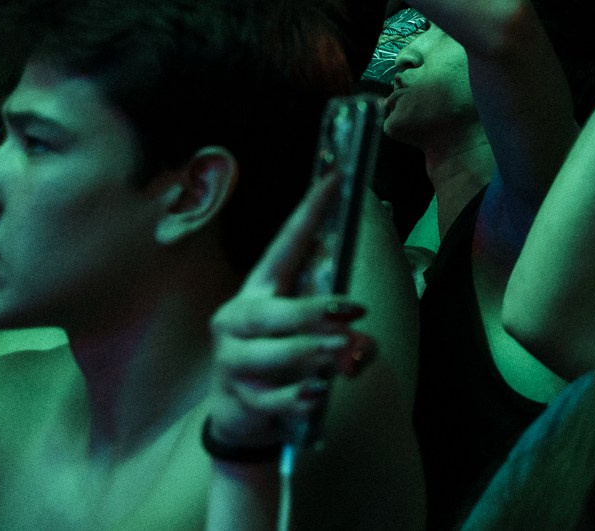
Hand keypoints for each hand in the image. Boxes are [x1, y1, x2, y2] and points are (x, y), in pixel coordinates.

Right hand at [207, 173, 377, 453]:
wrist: (240, 415)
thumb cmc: (283, 358)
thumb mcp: (310, 333)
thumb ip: (342, 330)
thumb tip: (362, 342)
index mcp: (258, 290)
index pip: (284, 245)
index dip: (308, 213)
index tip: (335, 179)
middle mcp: (237, 321)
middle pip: (270, 312)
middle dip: (312, 310)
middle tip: (354, 311)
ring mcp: (232, 361)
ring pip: (269, 355)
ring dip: (309, 351)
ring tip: (342, 350)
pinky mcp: (238, 399)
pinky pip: (270, 398)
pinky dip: (296, 397)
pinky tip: (318, 393)